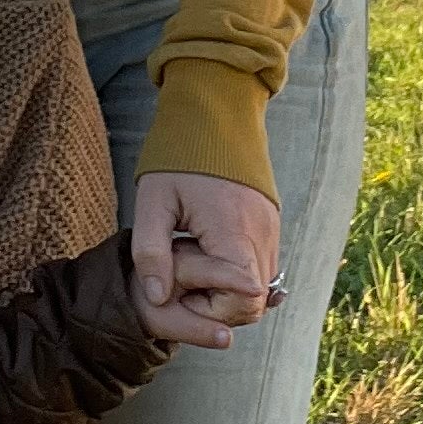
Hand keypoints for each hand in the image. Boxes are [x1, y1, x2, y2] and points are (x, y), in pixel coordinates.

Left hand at [130, 169, 280, 348]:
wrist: (215, 115)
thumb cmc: (179, 159)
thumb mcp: (153, 201)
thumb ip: (151, 252)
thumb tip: (156, 298)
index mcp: (234, 232)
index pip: (240, 301)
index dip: (208, 308)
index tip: (177, 287)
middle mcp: (262, 236)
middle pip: (253, 302)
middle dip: (216, 303)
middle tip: (181, 279)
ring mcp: (271, 231)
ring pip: (260, 289)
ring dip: (227, 289)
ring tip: (193, 263)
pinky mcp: (271, 225)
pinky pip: (262, 268)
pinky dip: (237, 275)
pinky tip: (208, 256)